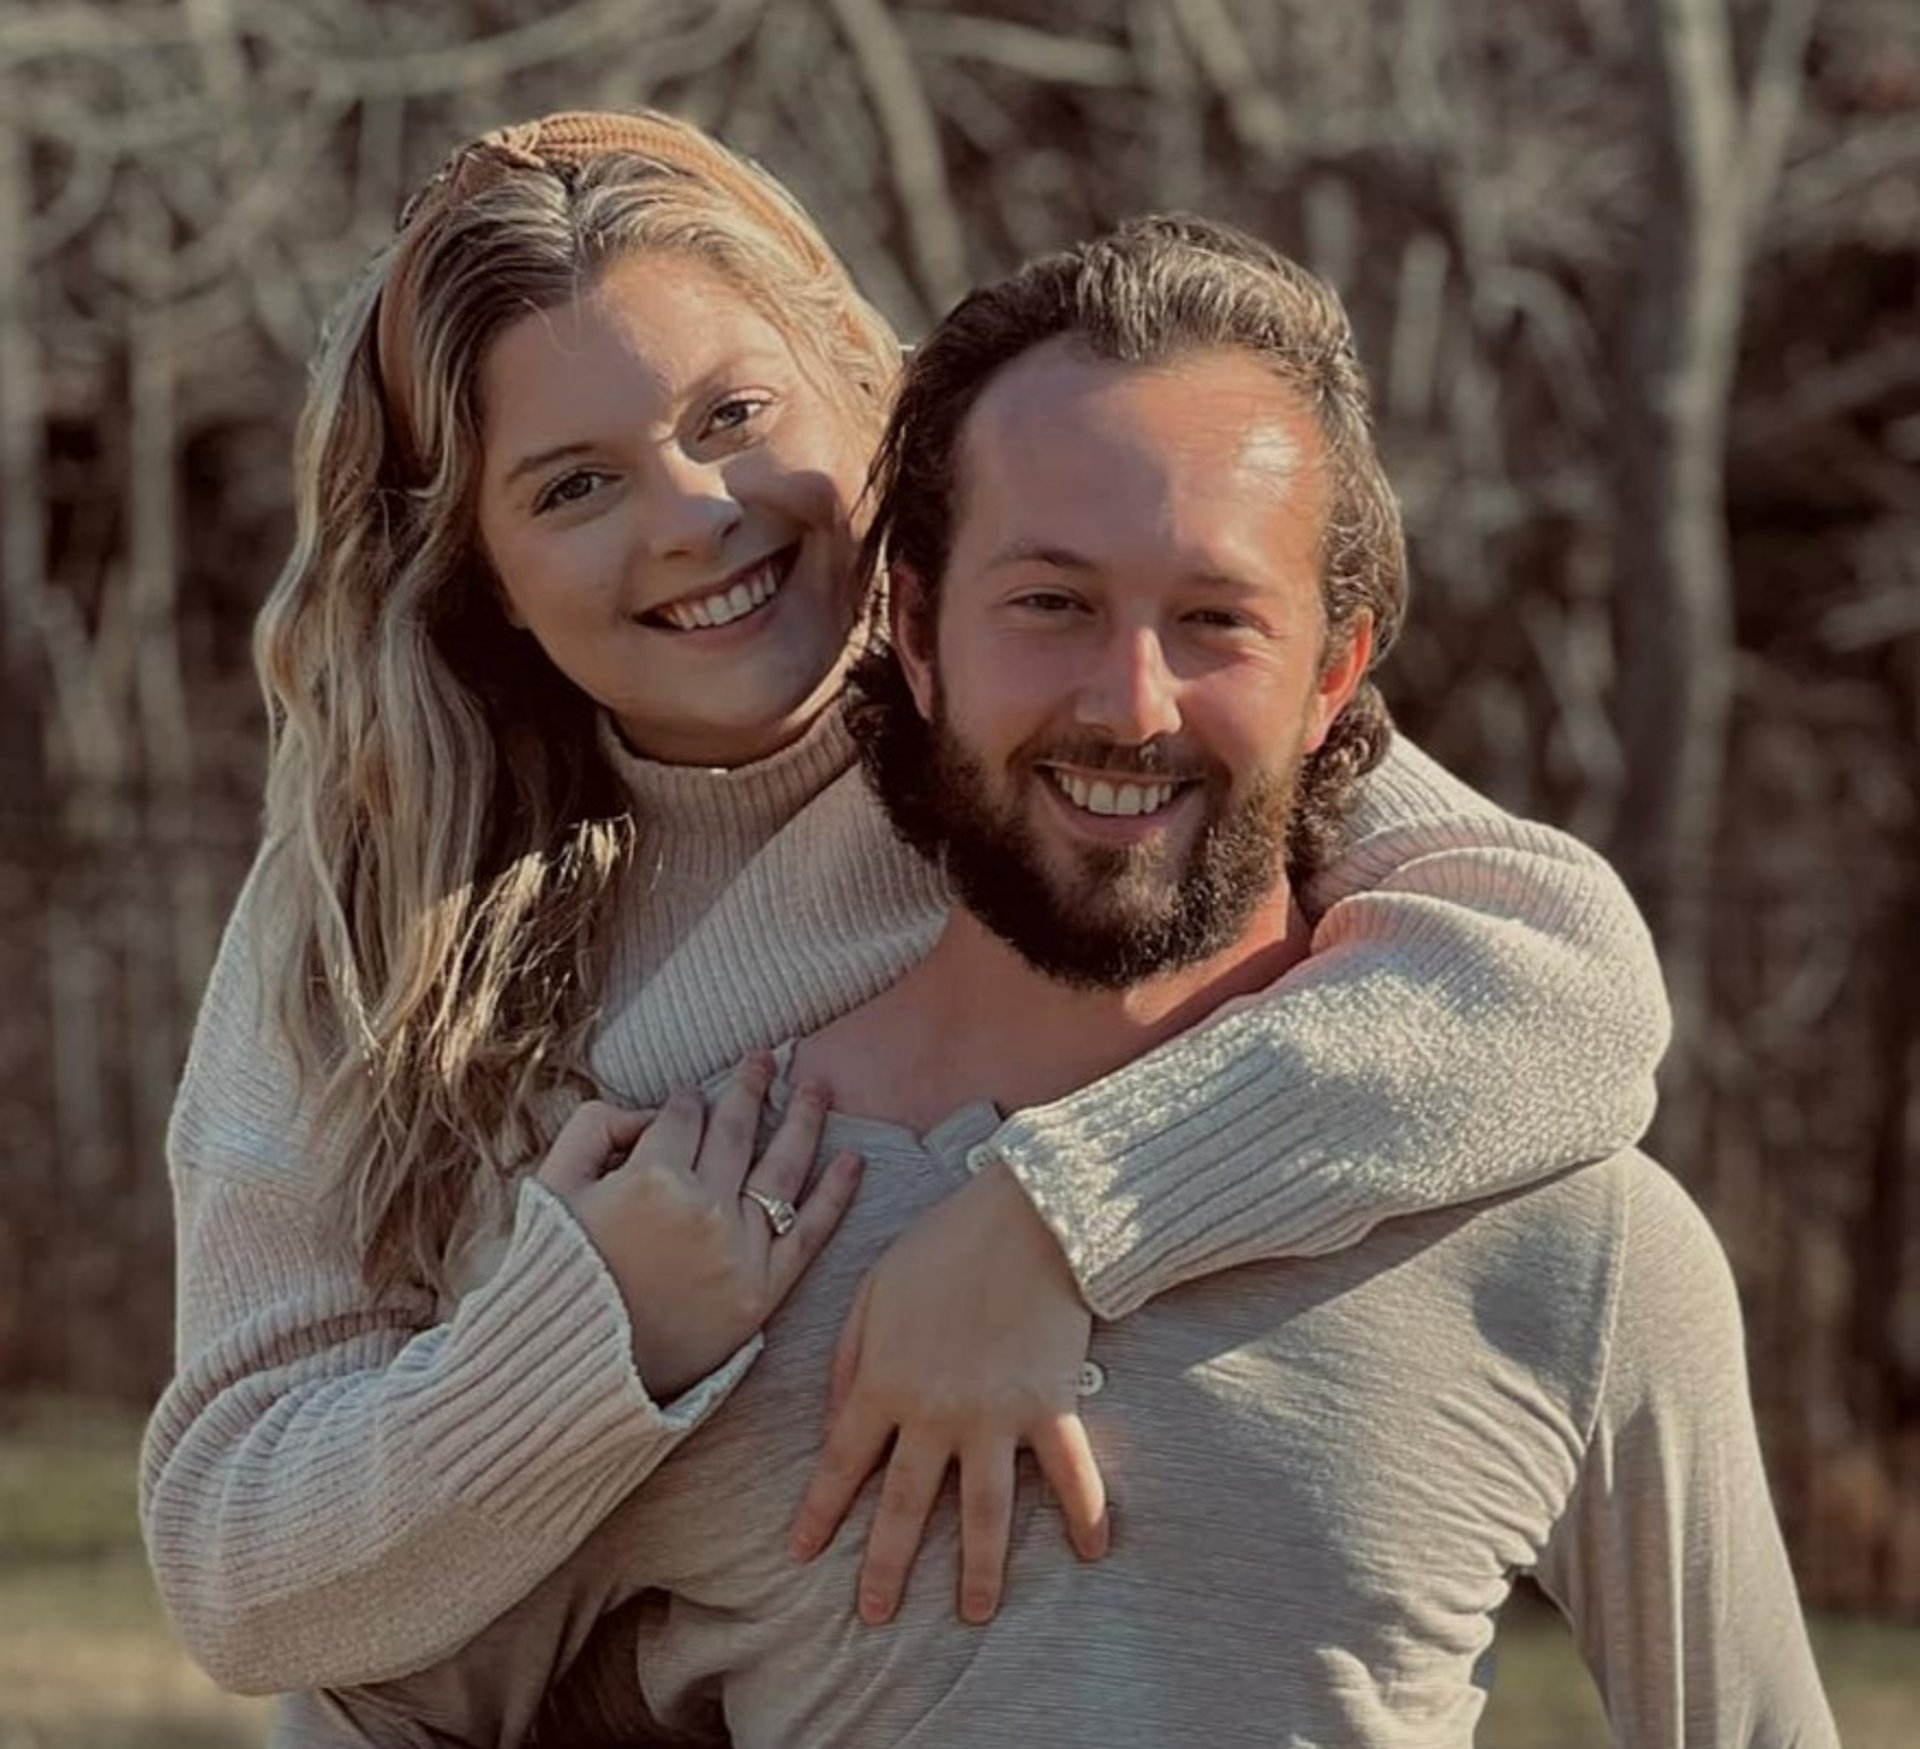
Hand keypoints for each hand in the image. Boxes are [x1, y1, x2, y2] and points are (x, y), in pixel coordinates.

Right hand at [537, 1058, 861, 1400]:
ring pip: (782, 1166)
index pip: (682, 1115)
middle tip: (766, 1059)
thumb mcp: (550, 1187)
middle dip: (750, 1087)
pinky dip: (836, 1192)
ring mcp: (738, 1247)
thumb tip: (647, 1114)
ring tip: (816, 1085)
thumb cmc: (555, 1276)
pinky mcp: (761, 1291)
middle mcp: (703, 1204)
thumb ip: (593, 1130)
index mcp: (650, 1175)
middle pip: (736, 1129)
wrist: (570, 1372)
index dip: (685, 1101)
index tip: (689, 1097)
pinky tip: (853, 1159)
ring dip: (803, 1118)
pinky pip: (809, 1230)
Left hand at [788, 1161, 1108, 1624]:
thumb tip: (835, 1421)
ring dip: (979, 1569)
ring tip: (975, 1613)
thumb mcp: (872, 1291)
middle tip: (874, 1617)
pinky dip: (1086, 1512)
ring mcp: (996, 1415)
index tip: (801, 1554)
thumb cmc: (943, 1245)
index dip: (818, 1512)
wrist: (1026, 1214)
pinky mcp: (1051, 1404)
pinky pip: (1071, 1472)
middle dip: (885, 1567)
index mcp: (883, 1381)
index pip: (840, 1463)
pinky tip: (1093, 1551)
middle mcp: (934, 1412)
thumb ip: (848, 1359)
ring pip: (984, 1512)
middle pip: (904, 1506)